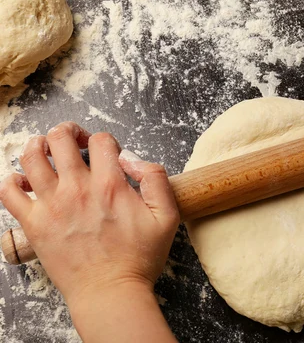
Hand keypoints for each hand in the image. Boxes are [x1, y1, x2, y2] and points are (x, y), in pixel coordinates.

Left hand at [0, 122, 179, 307]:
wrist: (110, 291)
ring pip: (30, 157)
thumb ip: (156, 179)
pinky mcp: (34, 224)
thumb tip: (134, 160)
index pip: (101, 141)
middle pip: (60, 138)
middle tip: (75, 142)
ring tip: (46, 151)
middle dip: (68, 132)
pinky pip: (9, 192)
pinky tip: (26, 182)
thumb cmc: (139, 258)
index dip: (107, 141)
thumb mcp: (167, 217)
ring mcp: (51, 205)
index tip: (108, 155)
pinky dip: (13, 180)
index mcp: (110, 185)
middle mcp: (77, 189)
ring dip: (38, 146)